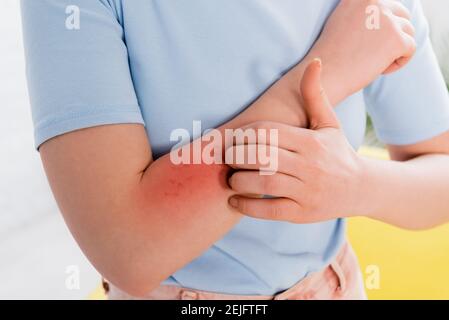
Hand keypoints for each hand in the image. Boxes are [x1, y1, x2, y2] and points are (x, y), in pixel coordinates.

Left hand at [226, 59, 364, 222]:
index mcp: (311, 141)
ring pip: (264, 183)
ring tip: (231, 178)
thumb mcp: (329, 122)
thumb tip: (314, 63)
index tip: (233, 139)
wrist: (360, 188)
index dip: (244, 134)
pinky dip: (247, 207)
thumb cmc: (337, 151)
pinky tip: (234, 200)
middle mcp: (310, 165)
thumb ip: (315, 95)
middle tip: (227, 158)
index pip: (268, 132)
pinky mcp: (302, 213)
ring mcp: (307, 191)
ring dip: (239, 181)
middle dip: (236, 156)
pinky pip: (270, 210)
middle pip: (262, 156)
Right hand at [304, 0, 415, 99]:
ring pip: (408, 32)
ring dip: (395, 49)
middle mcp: (375, 2)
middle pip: (402, 15)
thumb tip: (385, 15)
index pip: (386, 5)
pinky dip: (398, 62)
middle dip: (393, 36)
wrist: (324, 76)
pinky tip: (379, 70)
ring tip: (373, 63)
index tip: (366, 44)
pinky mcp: (396, 40)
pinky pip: (410, 48)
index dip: (381, 26)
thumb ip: (362, 13)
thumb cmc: (330, 57)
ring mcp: (387, 20)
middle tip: (372, 54)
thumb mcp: (341, 22)